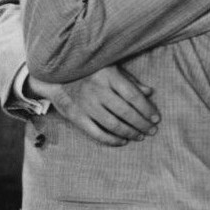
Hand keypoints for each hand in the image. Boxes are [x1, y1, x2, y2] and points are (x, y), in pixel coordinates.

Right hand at [29, 63, 158, 145]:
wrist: (53, 75)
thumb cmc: (86, 71)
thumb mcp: (109, 68)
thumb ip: (129, 80)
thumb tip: (149, 92)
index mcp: (107, 75)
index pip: (133, 95)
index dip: (147, 109)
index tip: (156, 118)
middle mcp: (97, 90)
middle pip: (125, 111)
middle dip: (142, 123)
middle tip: (152, 131)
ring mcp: (86, 104)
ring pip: (113, 124)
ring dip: (130, 133)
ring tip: (140, 136)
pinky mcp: (76, 115)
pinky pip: (96, 132)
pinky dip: (111, 140)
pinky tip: (122, 141)